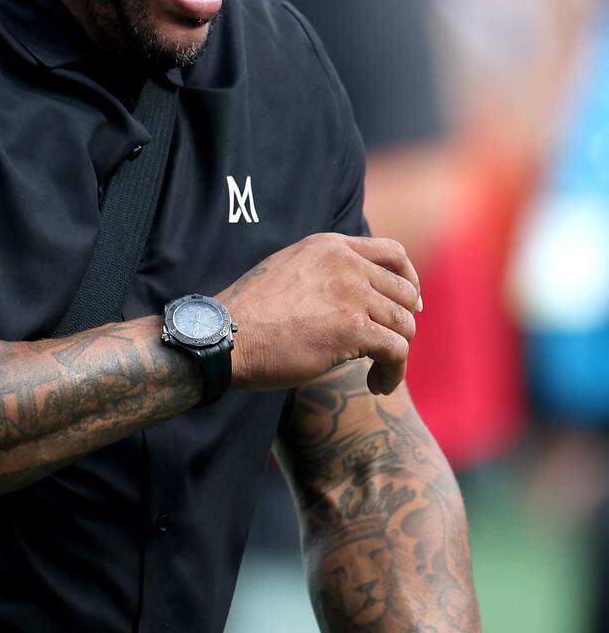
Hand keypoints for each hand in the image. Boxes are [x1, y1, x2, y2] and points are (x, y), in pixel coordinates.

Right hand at [223, 233, 421, 395]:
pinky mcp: (353, 329)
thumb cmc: (248, 315)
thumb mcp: (287, 272)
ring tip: (379, 374)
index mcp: (329, 246)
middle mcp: (345, 263)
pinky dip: (394, 373)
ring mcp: (351, 294)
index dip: (409, 280)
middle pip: (404, 292)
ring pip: (404, 324)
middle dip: (403, 323)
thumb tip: (347, 290)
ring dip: (398, 354)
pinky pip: (397, 351)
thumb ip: (321, 272)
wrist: (224, 337)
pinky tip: (379, 386)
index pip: (393, 253)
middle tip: (389, 348)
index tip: (409, 304)